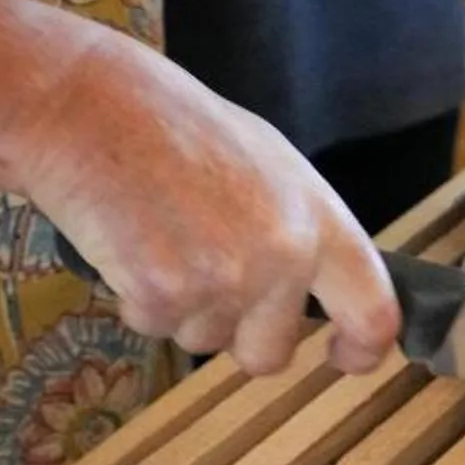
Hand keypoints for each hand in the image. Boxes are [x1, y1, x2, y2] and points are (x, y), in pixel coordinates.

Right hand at [6, 29, 398, 374]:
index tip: (344, 357)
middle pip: (271, 352)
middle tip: (203, 275)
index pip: (373, 312)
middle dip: (237, 335)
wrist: (92, 107)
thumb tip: (323, 290)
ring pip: (204, 340)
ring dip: (179, 306)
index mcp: (319, 220)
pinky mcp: (164, 294)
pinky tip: (129, 241)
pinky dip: (135, 298)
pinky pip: (154, 327)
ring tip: (161, 234)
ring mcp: (224, 278)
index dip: (362, 349)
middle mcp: (283, 256)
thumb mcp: (269, 166)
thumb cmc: (176, 127)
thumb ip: (301, 231)